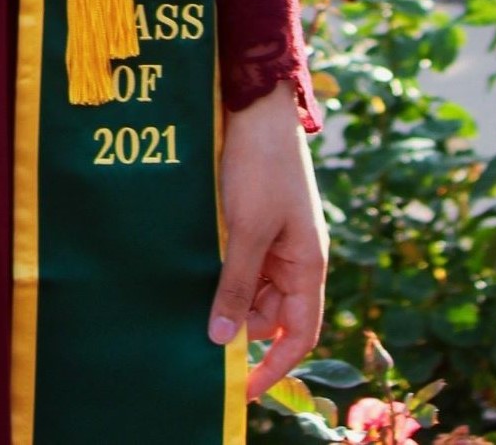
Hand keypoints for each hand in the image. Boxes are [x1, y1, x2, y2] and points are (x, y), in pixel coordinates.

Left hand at [209, 78, 328, 399]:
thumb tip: (221, 340)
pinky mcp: (249, 219)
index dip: (276, 366)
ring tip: (188, 299)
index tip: (244, 389)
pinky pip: (236, 260)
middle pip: (269, 313)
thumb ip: (236, 284)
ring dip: (223, 295)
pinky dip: (216, 270)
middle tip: (197, 333)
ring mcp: (272, 238)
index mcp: (307, 265)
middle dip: (238, 326)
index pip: (299, 333)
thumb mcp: (247, 229)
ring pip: (248, 286)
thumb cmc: (261, 166)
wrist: (254, 106)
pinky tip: (189, 271)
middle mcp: (293, 257)